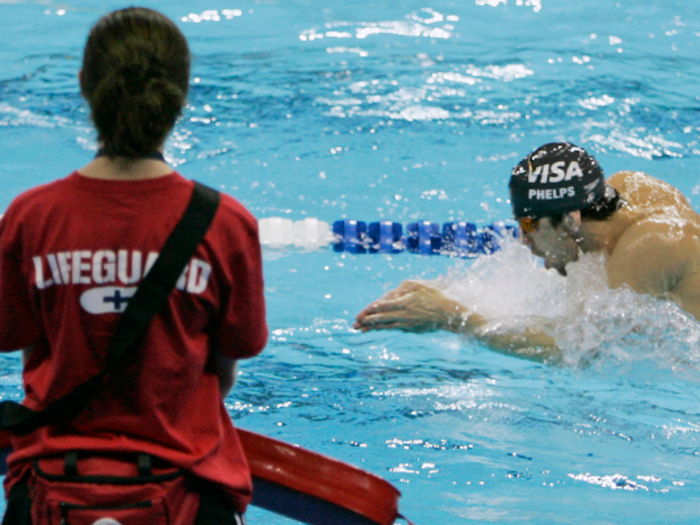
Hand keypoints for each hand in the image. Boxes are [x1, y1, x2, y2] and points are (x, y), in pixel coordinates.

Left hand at [353, 280, 469, 333]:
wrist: (449, 314)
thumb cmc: (434, 296)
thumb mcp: (418, 285)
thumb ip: (401, 289)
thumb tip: (387, 296)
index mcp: (403, 302)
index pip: (382, 306)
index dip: (369, 310)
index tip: (360, 315)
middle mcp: (403, 314)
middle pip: (381, 317)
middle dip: (367, 321)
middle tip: (355, 324)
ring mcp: (406, 323)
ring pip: (386, 325)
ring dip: (373, 327)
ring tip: (361, 329)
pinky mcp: (410, 329)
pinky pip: (394, 328)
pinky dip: (384, 328)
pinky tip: (376, 329)